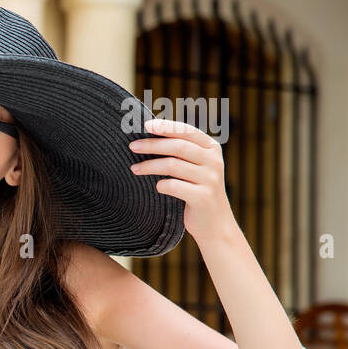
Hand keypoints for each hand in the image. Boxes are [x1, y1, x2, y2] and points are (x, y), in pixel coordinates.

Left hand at [129, 117, 235, 243]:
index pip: (187, 131)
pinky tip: (156, 187)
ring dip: (149, 166)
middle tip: (132, 146)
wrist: (215, 224)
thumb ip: (182, 152)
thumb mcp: (196, 167)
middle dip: (152, 145)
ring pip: (173, 165)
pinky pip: (174, 186)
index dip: (167, 126)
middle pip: (178, 146)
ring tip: (134, 168)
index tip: (146, 125)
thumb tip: (149, 135)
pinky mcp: (203, 197)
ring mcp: (210, 179)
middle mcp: (214, 160)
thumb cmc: (197, 191)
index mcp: (212, 148)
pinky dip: (161, 185)